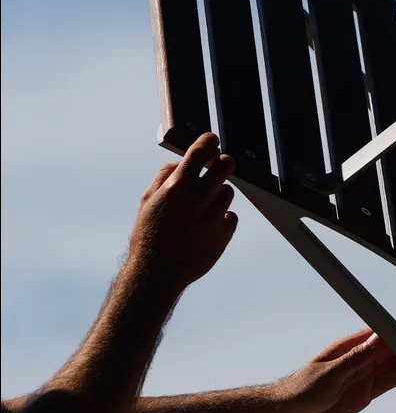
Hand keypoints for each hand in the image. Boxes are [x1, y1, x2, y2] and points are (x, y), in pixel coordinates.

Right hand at [127, 133, 237, 295]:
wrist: (157, 273)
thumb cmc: (148, 234)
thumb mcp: (147, 201)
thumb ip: (165, 177)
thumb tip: (182, 162)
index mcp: (176, 188)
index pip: (199, 152)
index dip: (208, 141)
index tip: (211, 139)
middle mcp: (198, 200)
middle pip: (226, 165)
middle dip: (222, 161)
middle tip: (217, 165)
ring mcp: (214, 217)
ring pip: (228, 191)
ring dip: (218, 193)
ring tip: (199, 208)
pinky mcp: (224, 233)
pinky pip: (231, 215)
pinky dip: (221, 217)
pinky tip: (205, 226)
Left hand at [270, 327, 395, 412]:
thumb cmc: (300, 390)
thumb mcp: (329, 374)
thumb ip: (355, 358)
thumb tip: (378, 338)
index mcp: (349, 347)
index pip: (380, 336)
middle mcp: (359, 359)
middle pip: (393, 349)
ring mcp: (363, 376)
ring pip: (395, 365)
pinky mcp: (364, 393)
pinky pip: (389, 382)